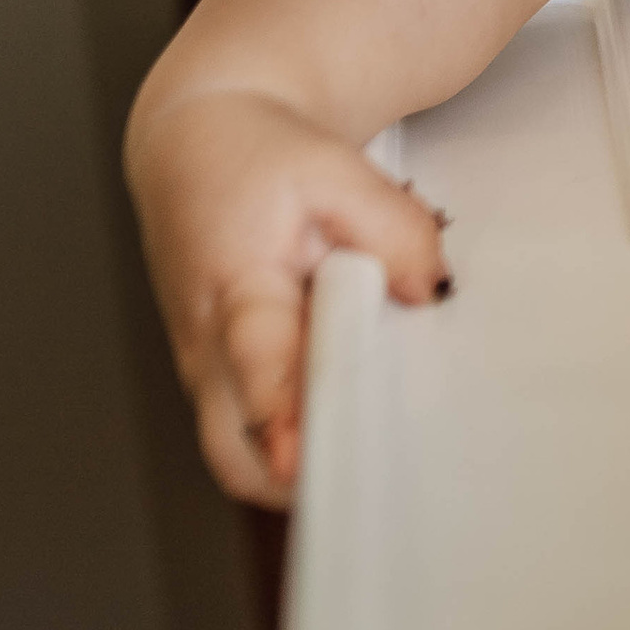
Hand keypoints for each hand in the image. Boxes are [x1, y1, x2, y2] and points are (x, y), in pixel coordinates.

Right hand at [128, 89, 449, 506]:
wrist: (197, 148)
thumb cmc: (260, 162)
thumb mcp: (333, 171)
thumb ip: (392, 231)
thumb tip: (433, 292)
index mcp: (237, 292)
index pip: (261, 369)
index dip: (290, 420)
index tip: (314, 460)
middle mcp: (209, 350)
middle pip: (238, 454)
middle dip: (301, 481)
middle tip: (378, 474)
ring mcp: (208, 376)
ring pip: (242, 460)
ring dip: (303, 471)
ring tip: (379, 451)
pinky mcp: (218, 385)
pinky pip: (251, 440)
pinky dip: (299, 445)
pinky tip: (357, 423)